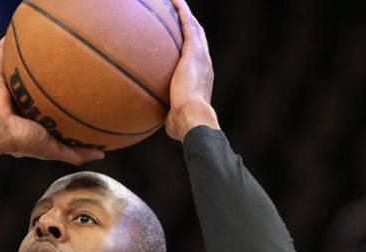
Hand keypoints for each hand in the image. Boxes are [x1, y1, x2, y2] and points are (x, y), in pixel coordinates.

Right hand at [0, 38, 104, 164]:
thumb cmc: (24, 141)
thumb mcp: (55, 149)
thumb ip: (75, 153)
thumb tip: (101, 154)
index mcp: (29, 122)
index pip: (47, 110)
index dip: (57, 103)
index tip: (73, 94)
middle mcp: (18, 106)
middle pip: (33, 88)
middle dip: (43, 79)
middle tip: (61, 65)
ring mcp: (6, 92)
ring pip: (17, 74)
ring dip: (24, 62)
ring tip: (37, 47)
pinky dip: (2, 50)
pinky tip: (8, 37)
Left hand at [164, 0, 219, 140]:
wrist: (193, 117)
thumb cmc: (184, 124)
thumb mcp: (174, 118)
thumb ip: (168, 114)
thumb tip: (160, 120)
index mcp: (202, 78)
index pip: (196, 57)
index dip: (192, 46)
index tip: (183, 41)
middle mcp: (205, 63)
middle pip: (198, 37)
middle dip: (190, 24)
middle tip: (180, 13)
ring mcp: (201, 55)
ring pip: (194, 27)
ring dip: (185, 13)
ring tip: (175, 1)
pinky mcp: (193, 51)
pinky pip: (187, 25)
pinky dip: (181, 11)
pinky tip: (173, 0)